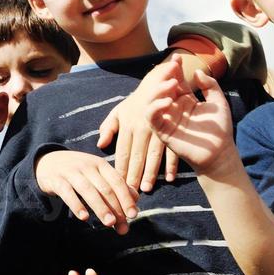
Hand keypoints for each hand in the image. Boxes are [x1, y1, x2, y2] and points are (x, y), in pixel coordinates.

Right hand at [34, 150, 136, 233]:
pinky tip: (84, 218)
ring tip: (109, 223)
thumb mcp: (97, 174)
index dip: (126, 198)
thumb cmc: (78, 172)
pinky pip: (68, 193)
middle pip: (105, 188)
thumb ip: (115, 186)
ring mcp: (71, 172)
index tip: (133, 215)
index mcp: (100, 164)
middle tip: (122, 227)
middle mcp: (87, 166)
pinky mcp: (57, 180)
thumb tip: (135, 201)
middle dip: (115, 208)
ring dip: (100, 208)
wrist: (47, 162)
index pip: (117, 181)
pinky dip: (77, 205)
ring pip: (89, 191)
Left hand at [99, 55, 198, 192]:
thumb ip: (109, 127)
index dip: (119, 168)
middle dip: (133, 176)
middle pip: (135, 156)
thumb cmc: (138, 99)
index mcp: (127, 124)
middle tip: (130, 195)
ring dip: (150, 173)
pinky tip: (169, 178)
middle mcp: (141, 127)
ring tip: (146, 188)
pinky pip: (172, 148)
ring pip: (152, 155)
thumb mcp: (120, 109)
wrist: (162, 79)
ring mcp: (158, 127)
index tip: (117, 184)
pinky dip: (171, 164)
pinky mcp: (173, 127)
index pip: (121, 152)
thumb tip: (100, 144)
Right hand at [144, 57, 235, 176]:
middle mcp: (174, 107)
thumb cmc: (220, 129)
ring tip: (172, 84)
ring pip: (153, 100)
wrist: (220, 152)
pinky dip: (155, 107)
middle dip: (165, 75)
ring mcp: (167, 119)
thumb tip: (197, 72)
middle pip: (162, 87)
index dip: (175, 69)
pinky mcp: (163, 131)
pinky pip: (152, 117)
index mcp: (185, 99)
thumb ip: (210, 86)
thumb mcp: (218, 102)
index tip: (177, 58)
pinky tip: (168, 101)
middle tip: (172, 67)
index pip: (176, 80)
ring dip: (159, 90)